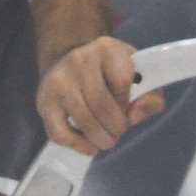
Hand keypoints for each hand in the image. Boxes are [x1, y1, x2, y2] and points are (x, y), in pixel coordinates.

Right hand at [36, 35, 158, 153]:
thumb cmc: (108, 70)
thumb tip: (135, 116)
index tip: (127, 107)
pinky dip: (77, 145)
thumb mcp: (136, 73)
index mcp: (106, 49)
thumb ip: (150, 95)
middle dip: (117, 127)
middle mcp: (78, 60)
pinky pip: (59, 133)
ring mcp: (58, 81)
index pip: (123, 81)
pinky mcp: (44, 102)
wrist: (66, 59)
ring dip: (101, 139)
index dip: (128, 102)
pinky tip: (89, 146)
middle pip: (102, 105)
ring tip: (107, 140)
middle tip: (119, 130)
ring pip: (84, 121)